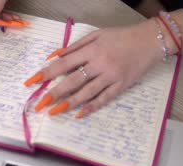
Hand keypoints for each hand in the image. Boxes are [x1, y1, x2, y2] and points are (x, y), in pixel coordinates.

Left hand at [25, 19, 167, 117]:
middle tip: (39, 104)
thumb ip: (74, 46)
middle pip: (72, 81)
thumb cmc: (121, 36)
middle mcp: (100, 63)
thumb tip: (53, 57)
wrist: (150, 41)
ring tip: (54, 111)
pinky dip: (91, 107)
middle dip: (54, 93)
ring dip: (69, 103)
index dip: (46, 73)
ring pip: (87, 92)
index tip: (32, 82)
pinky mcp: (121, 85)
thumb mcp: (97, 34)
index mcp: (91, 49)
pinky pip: (104, 98)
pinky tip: (79, 114)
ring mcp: (111, 76)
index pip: (63, 63)